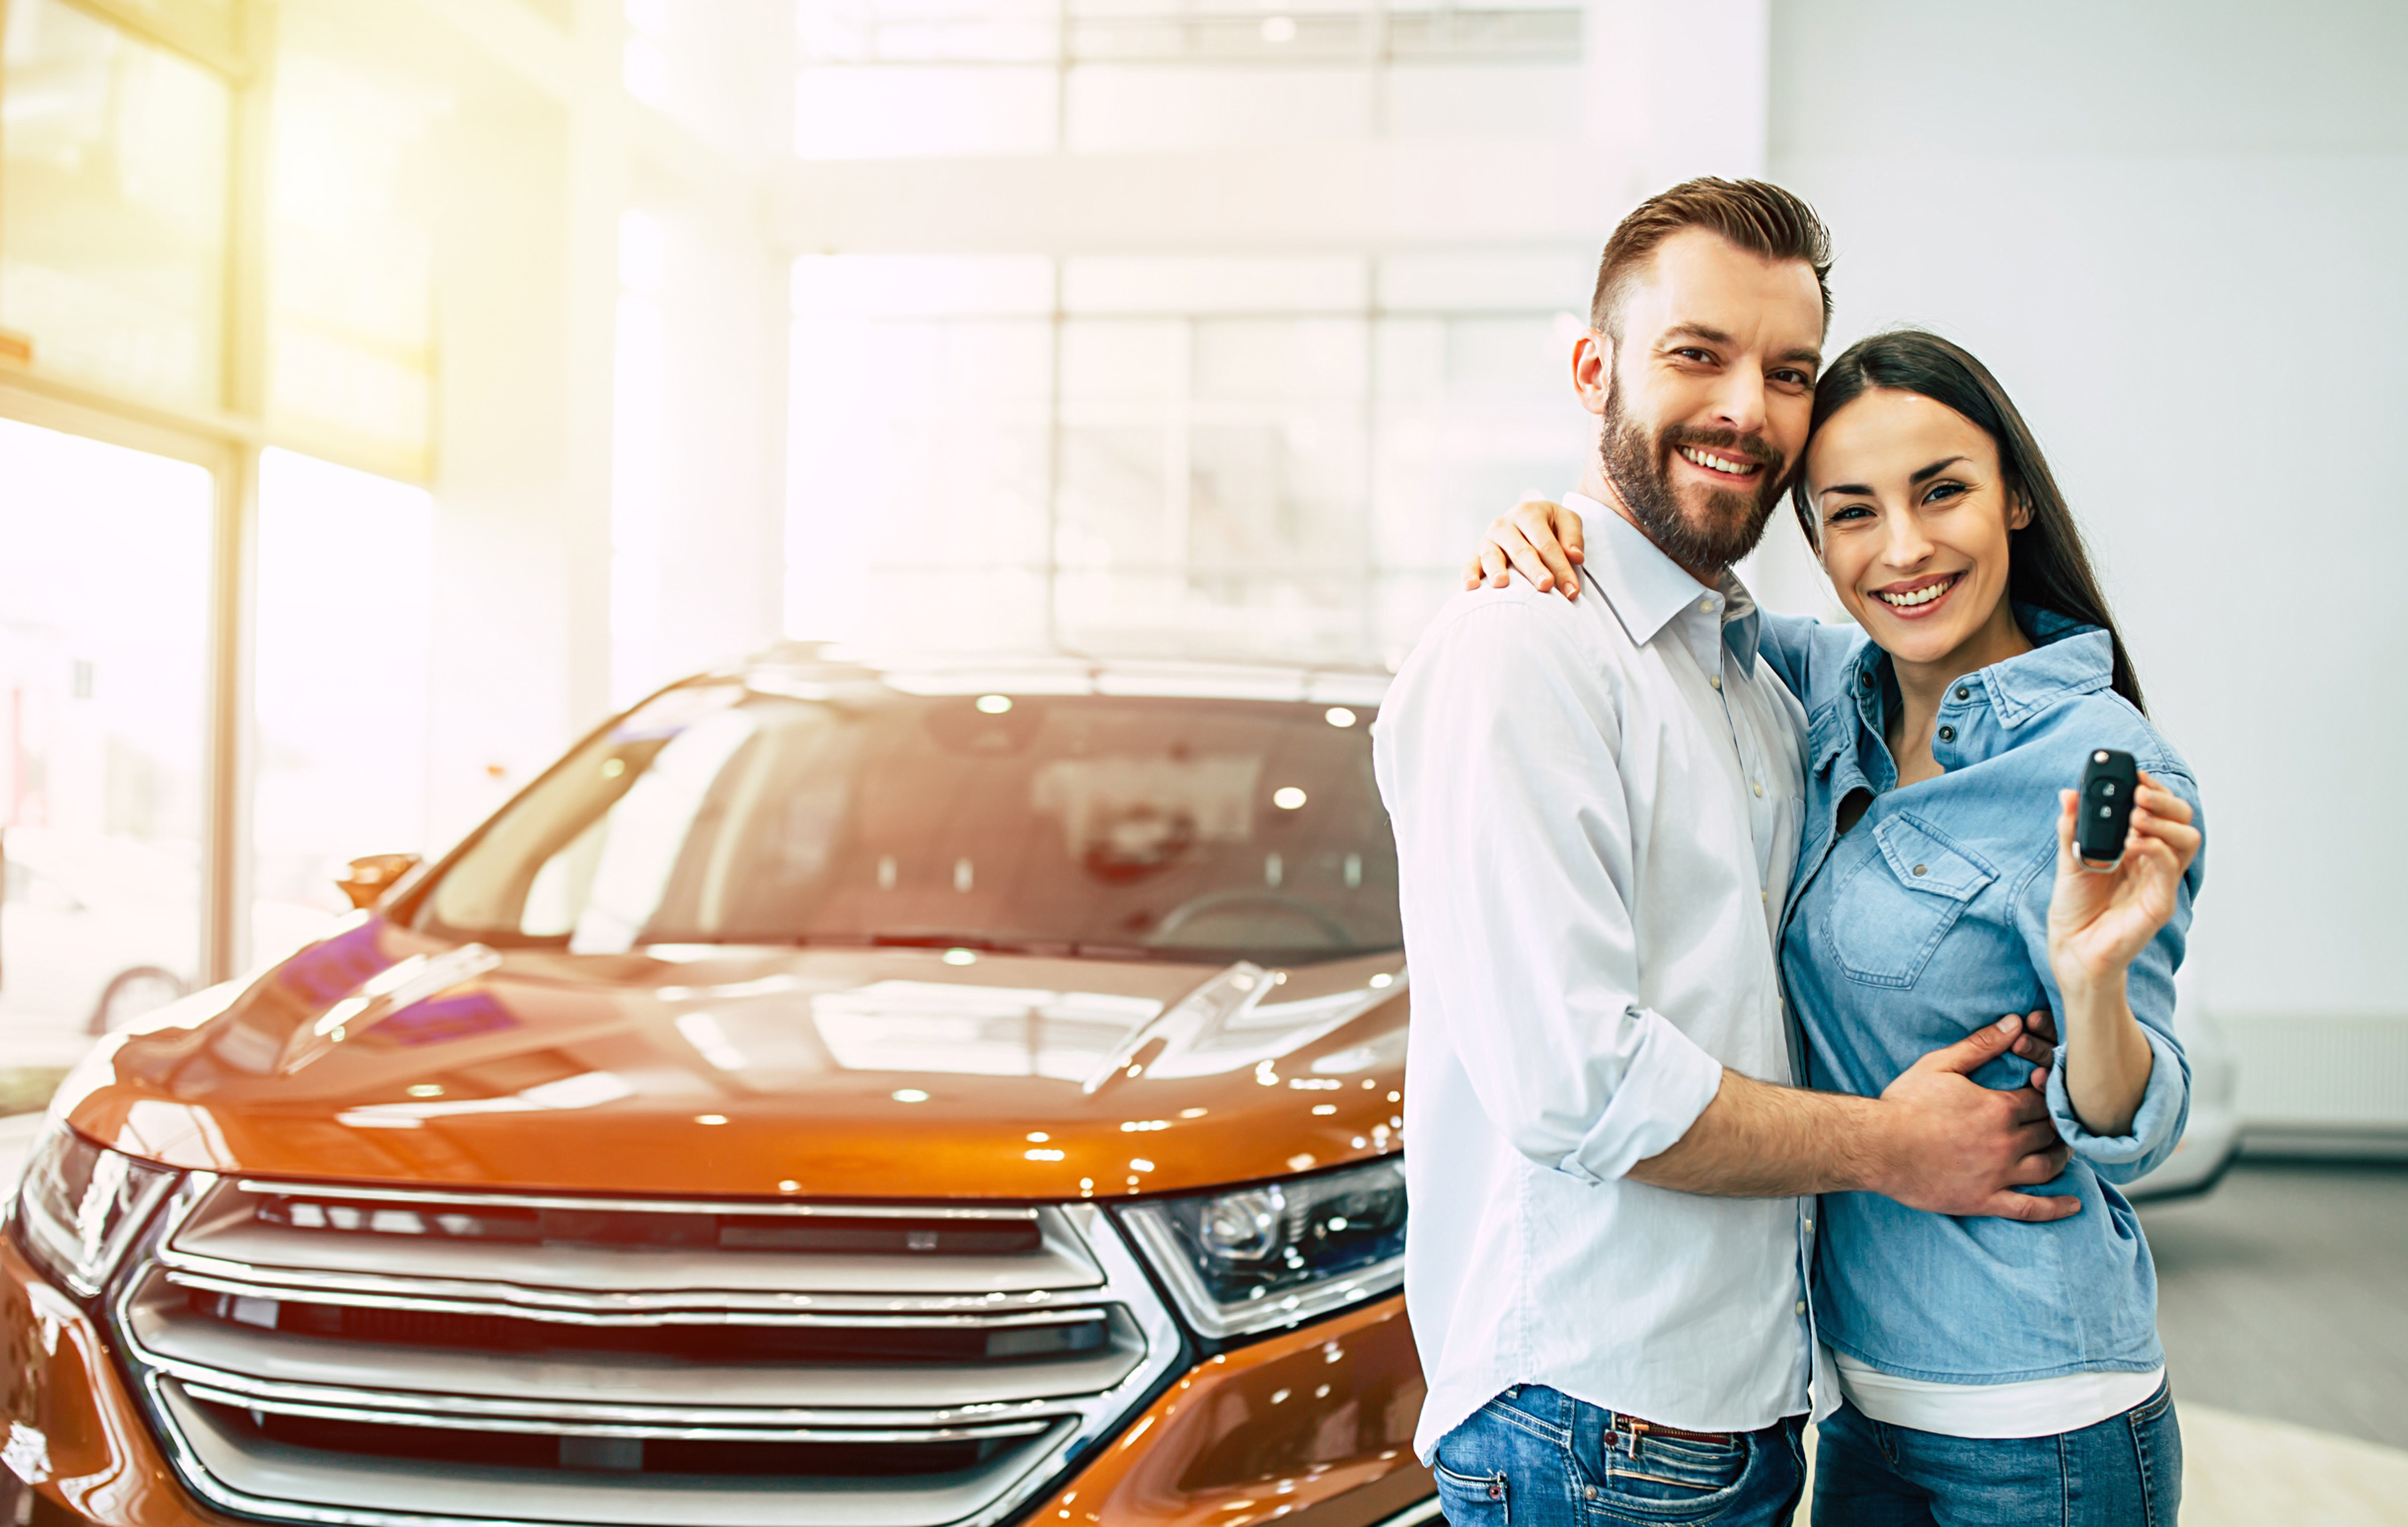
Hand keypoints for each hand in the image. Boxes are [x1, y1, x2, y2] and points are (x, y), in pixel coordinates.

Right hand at [1460, 496, 1587, 597]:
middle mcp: (1504, 524)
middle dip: (1534, 570)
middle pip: (1522, 551)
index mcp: (1528, 512)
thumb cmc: (1549, 526)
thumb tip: (1575, 557)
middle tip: (1546, 586)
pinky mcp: (1475, 554)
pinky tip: (1472, 587)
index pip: (1547, 544)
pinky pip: (1469, 564)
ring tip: (1502, 584)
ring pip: (1492, 556)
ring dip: (1496, 570)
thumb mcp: (1567, 522)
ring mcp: (1487, 539)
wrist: (1525, 521)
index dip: (1561, 567)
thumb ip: (1573, 537)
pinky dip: (1469, 575)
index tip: (1572, 591)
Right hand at [1872, 1013, 2079, 1220]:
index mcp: (1999, 1108)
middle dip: (2058, 1123)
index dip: (2049, 1093)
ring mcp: (1998, 1175)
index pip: (2043, 1100)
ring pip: (2048, 1167)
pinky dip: (2056, 1208)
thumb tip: (2016, 1022)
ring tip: (2064, 1150)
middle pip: (2050, 1132)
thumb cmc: (1905, 1104)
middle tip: (2058, 1119)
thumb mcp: (1940, 1064)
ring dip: (2063, 1157)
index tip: (2047, 1090)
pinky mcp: (1985, 1200)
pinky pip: (2030, 1208)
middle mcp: (2007, 1143)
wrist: (1877, 1146)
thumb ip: (1981, 1044)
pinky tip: (2074, 1204)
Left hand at [2048, 772, 2200, 997]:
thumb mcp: (2069, 859)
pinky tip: (2133, 845)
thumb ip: (2072, 827)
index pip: (2160, 808)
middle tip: (2138, 795)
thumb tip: (2068, 794)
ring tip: (2135, 819)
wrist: (2073, 947)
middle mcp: (2154, 860)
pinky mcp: (2160, 901)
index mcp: (2136, 846)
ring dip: (2163, 822)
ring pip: (2188, 839)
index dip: (2153, 788)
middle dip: (2164, 799)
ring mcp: (2160, 880)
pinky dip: (2155, 848)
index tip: (2135, 775)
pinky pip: (2170, 868)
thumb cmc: (2075, 906)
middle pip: (2182, 818)